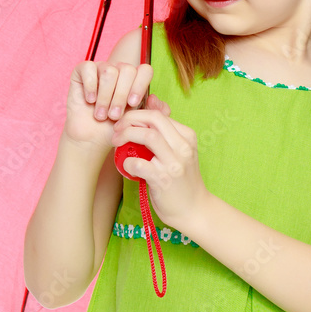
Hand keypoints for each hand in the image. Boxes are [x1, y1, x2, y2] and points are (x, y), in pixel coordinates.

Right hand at [63, 60, 156, 151]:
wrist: (92, 138)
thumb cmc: (116, 128)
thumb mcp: (140, 121)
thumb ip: (154, 111)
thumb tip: (154, 97)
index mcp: (136, 79)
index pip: (145, 70)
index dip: (140, 86)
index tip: (132, 104)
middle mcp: (120, 70)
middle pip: (127, 70)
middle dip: (121, 96)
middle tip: (114, 116)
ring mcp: (101, 68)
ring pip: (109, 72)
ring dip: (105, 97)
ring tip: (101, 114)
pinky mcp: (82, 71)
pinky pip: (88, 68)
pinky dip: (90, 87)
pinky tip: (90, 100)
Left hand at [111, 96, 209, 231]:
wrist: (194, 209)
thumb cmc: (181, 180)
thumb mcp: (179, 151)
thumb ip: (165, 132)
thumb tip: (150, 102)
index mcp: (187, 136)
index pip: (159, 114)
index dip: (137, 114)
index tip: (125, 123)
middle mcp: (183, 147)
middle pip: (154, 119)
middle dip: (129, 120)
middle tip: (117, 130)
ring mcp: (174, 163)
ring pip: (148, 136)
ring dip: (127, 136)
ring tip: (117, 143)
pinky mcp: (163, 180)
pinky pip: (139, 164)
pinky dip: (127, 163)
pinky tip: (126, 166)